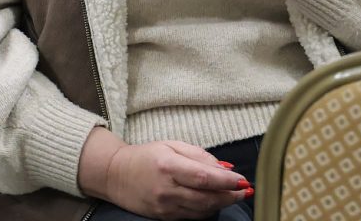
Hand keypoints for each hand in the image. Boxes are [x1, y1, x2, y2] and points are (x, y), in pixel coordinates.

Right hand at [79, 128, 249, 218]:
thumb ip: (199, 156)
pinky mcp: (163, 217)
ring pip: (202, 211)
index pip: (204, 177)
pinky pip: (192, 216)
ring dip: (221, 204)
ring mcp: (165, 206)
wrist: (116, 175)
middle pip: (206, 198)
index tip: (242, 180)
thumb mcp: (172, 146)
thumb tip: (225, 168)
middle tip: (244, 190)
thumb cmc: (146, 156)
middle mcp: (166, 189)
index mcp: (168, 166)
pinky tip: (214, 202)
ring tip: (233, 195)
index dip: (226, 181)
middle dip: (230, 196)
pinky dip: (207, 210)